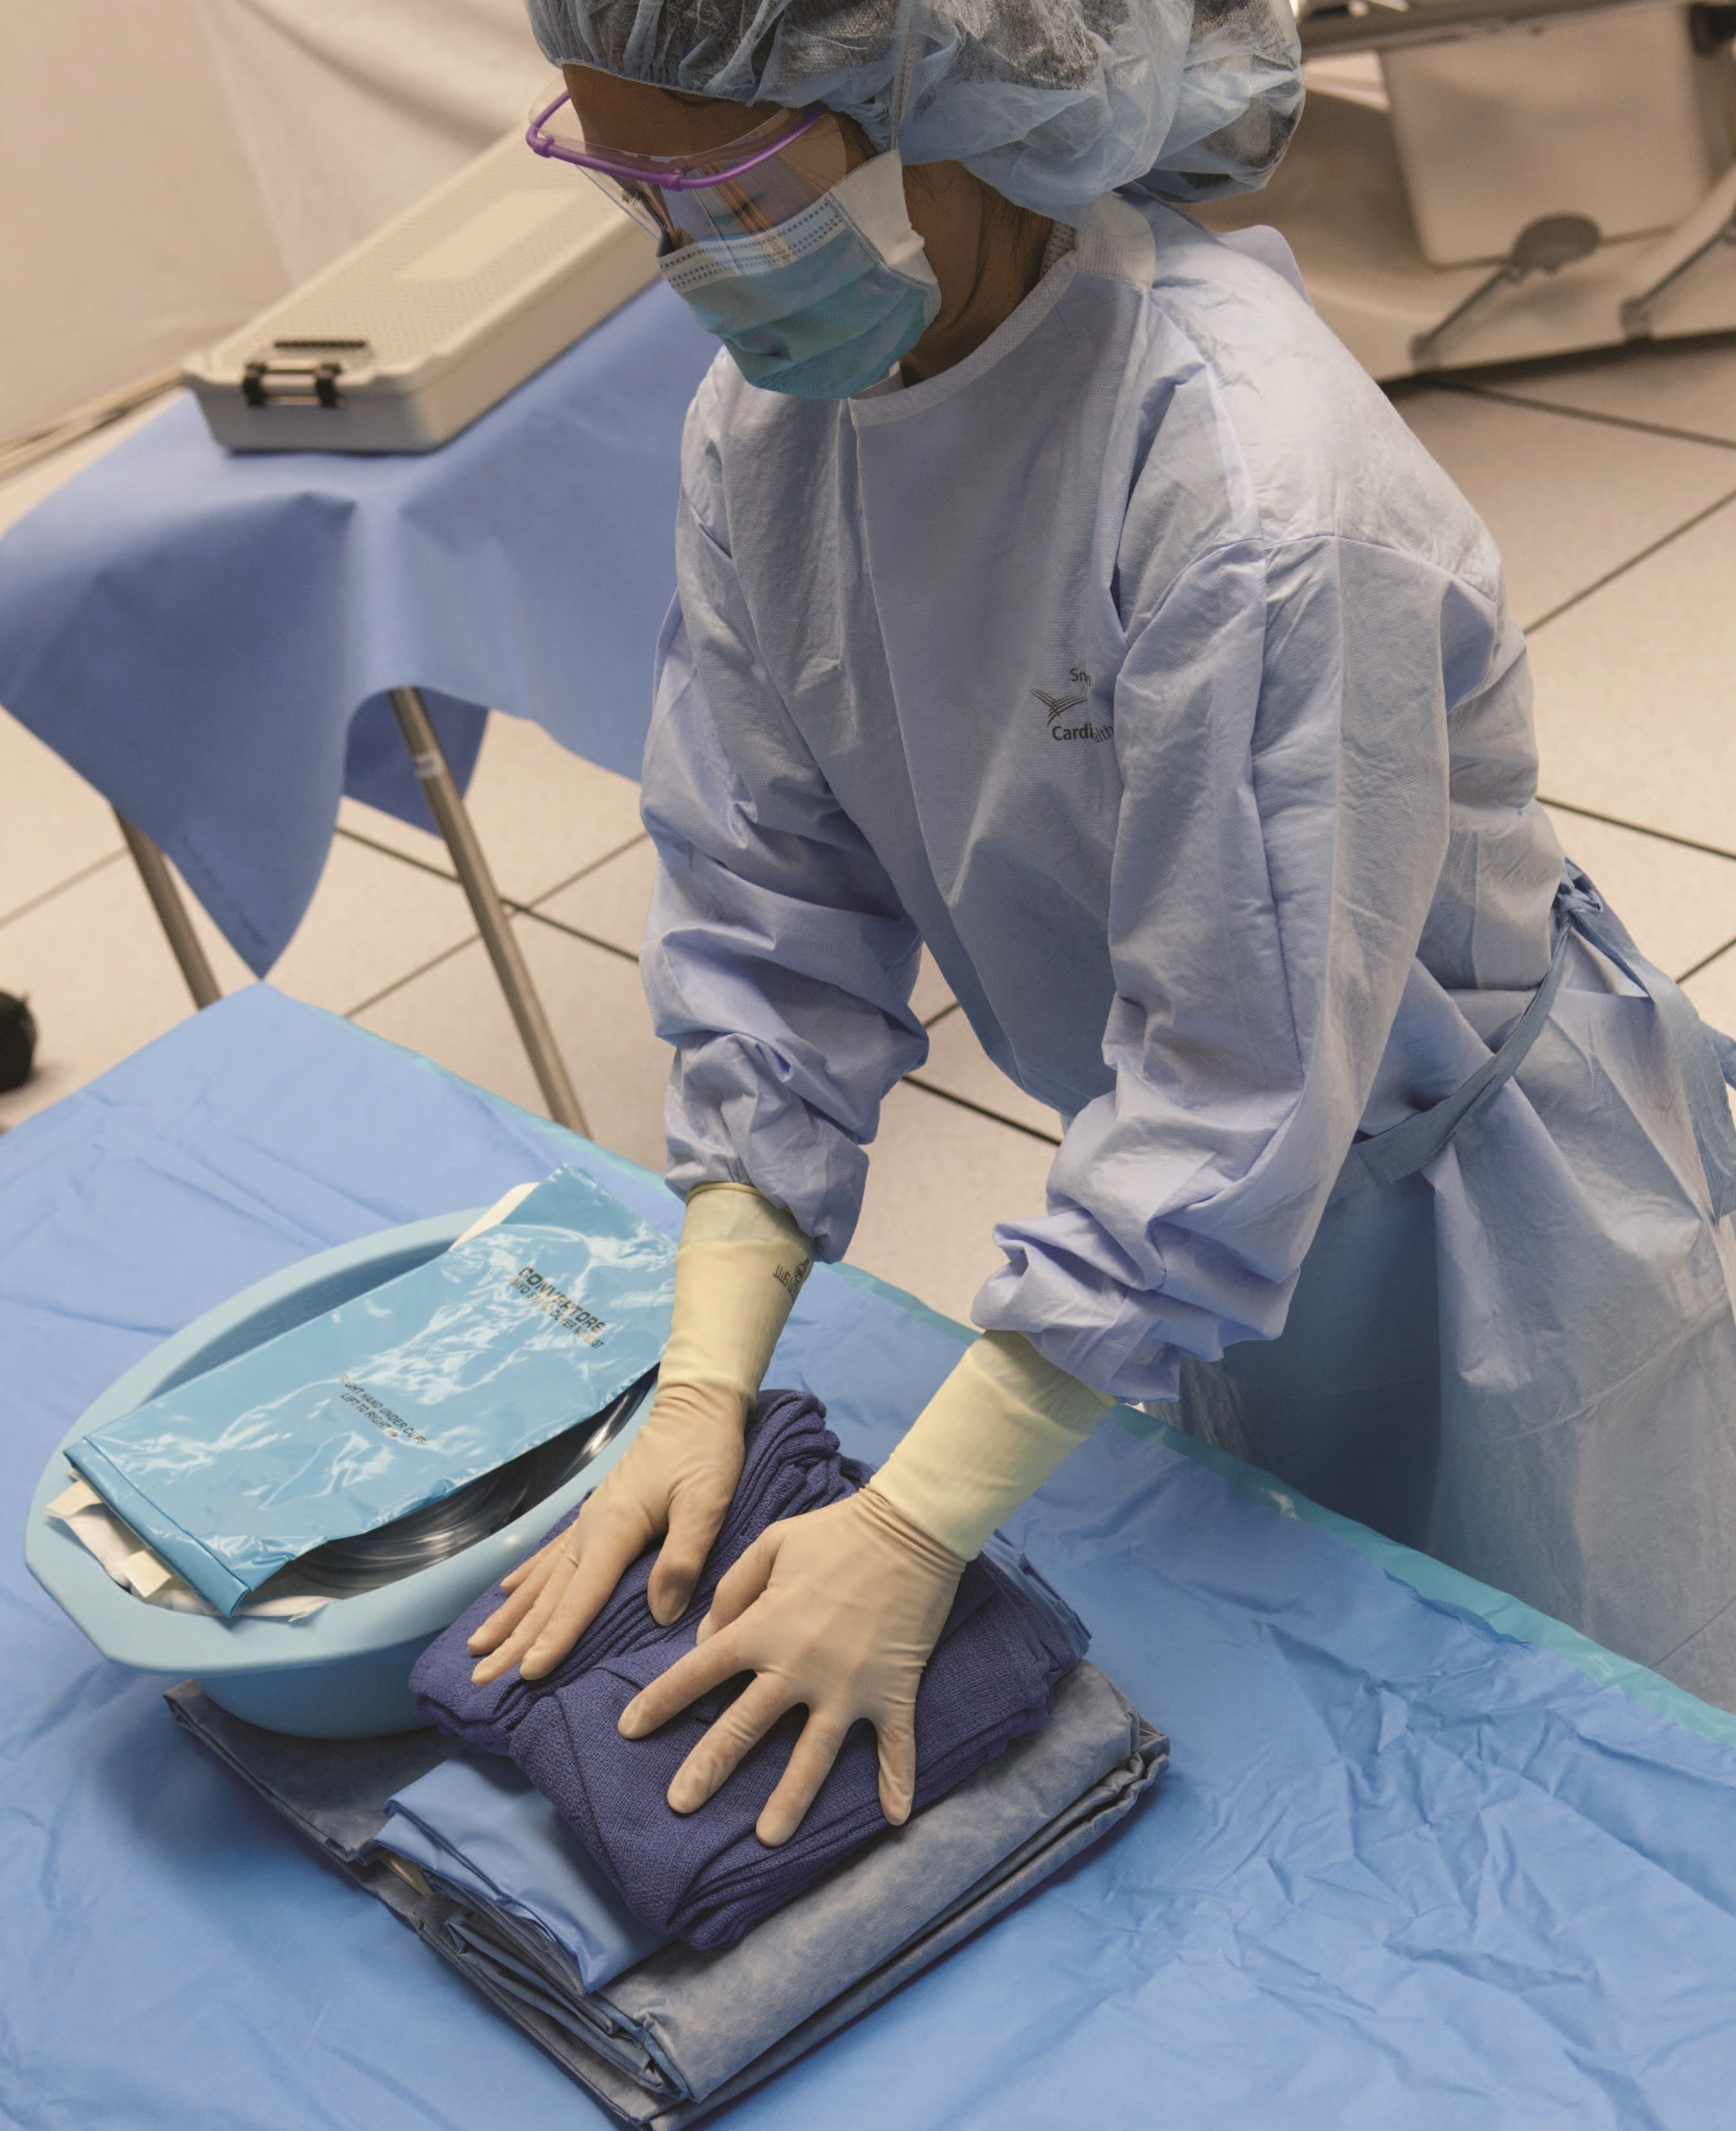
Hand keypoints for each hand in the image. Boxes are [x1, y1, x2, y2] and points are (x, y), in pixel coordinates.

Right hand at [467, 1382, 744, 1684]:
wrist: (695, 1406)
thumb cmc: (705, 1453)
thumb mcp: (706, 1502)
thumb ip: (682, 1557)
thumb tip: (661, 1614)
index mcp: (615, 1529)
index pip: (580, 1595)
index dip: (555, 1637)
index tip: (528, 1674)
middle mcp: (590, 1527)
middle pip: (548, 1594)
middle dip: (515, 1639)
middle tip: (481, 1678)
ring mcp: (588, 1519)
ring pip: (541, 1578)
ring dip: (511, 1615)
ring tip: (478, 1646)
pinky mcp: (596, 1512)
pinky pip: (552, 1553)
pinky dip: (527, 1576)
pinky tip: (506, 1591)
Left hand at [616, 1486, 965, 1846]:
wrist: (911, 1528)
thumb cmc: (835, 1531)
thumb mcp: (771, 1545)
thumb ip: (731, 1591)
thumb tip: (704, 1639)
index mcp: (763, 1628)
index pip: (699, 1672)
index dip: (661, 1701)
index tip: (630, 1730)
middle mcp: (798, 1666)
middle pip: (743, 1727)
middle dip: (708, 1769)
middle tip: (679, 1804)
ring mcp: (848, 1686)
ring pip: (812, 1755)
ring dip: (790, 1799)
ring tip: (767, 1839)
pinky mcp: (892, 1690)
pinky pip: (896, 1744)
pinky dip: (898, 1781)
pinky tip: (895, 1818)